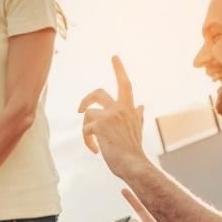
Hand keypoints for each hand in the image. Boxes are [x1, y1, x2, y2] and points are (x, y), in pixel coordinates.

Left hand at [77, 55, 147, 177]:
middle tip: (79, 109)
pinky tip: (95, 151)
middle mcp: (121, 108)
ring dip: (87, 130)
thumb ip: (137, 116)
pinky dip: (87, 141)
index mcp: (129, 108)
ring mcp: (110, 115)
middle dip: (86, 99)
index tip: (114, 56)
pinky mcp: (99, 125)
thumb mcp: (137, 129)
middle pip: (98, 93)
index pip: (125, 84)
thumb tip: (142, 105)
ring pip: (88, 114)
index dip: (119, 69)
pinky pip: (85, 129)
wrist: (133, 165)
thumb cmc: (133, 151)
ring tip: (94, 144)